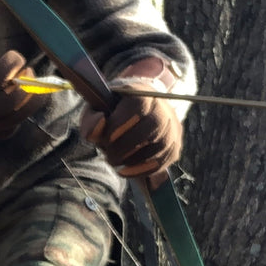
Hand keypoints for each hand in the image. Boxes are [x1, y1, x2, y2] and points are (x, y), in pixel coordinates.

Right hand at [0, 49, 45, 154]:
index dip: (9, 65)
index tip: (15, 55)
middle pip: (9, 101)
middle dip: (24, 83)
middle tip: (29, 70)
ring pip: (15, 117)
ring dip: (32, 100)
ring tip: (37, 86)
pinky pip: (11, 127)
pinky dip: (22, 113)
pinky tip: (23, 101)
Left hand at [79, 58, 182, 183]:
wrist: (142, 109)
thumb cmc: (114, 109)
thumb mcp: (98, 108)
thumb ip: (91, 119)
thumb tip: (95, 131)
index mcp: (143, 94)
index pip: (135, 108)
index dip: (117, 127)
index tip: (104, 137)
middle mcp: (162, 110)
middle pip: (146, 133)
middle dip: (121, 149)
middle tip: (109, 155)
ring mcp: (172, 130)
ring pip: (154, 152)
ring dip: (130, 162)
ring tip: (116, 161)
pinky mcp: (174, 148)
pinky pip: (159, 165)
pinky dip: (140, 171)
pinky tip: (126, 170)